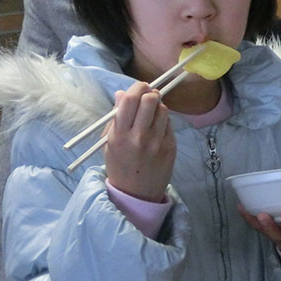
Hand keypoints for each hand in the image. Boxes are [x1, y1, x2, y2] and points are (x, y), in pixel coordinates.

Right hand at [104, 82, 174, 200]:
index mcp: (119, 135)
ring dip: (158, 106)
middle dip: (150, 93)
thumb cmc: (120, 165)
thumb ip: (116, 118)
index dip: (136, 88)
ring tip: (152, 114)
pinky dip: (164, 121)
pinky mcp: (170, 147)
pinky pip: (169, 124)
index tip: (139, 87)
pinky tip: (157, 129)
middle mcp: (138, 137)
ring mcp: (157, 142)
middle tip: (148, 96)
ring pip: (163, 110)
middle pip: (150, 100)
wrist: (136, 194)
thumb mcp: (109, 143)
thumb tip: (122, 93)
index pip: (129, 100)